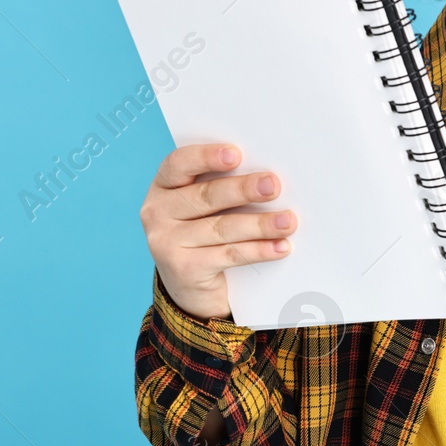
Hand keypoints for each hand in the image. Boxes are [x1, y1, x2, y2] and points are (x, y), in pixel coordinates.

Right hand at [140, 144, 297, 320]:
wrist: (190, 291)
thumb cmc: (204, 236)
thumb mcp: (204, 209)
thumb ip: (222, 191)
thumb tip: (266, 179)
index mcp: (163, 186)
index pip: (179, 164)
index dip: (206, 157)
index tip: (236, 154)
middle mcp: (157, 212)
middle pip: (205, 196)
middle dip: (243, 189)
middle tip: (273, 185)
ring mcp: (166, 242)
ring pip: (222, 227)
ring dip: (260, 224)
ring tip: (288, 221)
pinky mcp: (183, 269)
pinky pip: (228, 255)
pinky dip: (258, 250)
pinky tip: (280, 246)